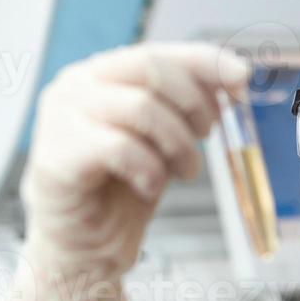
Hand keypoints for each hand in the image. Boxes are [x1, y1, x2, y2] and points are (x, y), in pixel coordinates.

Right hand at [12, 42, 249, 300]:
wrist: (86, 248)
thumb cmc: (122, 192)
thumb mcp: (166, 139)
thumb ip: (188, 106)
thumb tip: (234, 76)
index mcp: (101, 75)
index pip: (158, 52)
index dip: (204, 61)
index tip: (242, 77)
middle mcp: (75, 86)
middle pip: (149, 68)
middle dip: (193, 102)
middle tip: (207, 136)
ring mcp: (61, 117)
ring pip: (141, 108)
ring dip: (178, 144)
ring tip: (184, 172)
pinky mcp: (58, 154)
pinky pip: (122, 148)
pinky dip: (150, 169)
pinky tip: (150, 187)